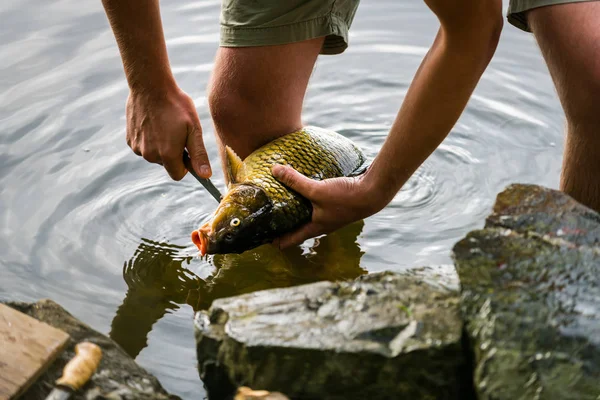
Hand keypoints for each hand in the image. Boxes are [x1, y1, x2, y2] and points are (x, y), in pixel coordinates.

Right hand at [126, 86, 211, 179]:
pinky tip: (153, 123)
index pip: (178, 174)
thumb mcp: (194, 129)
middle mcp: (150, 155)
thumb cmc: (176, 105)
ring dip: (160, 146)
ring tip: (164, 125)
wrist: (150, 86)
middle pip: (166, 164)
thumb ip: (199, 154)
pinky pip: (143, 147)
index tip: (187, 149)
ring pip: (154, 155)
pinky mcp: (130, 140)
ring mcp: (137, 148)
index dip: (185, 164)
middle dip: (173, 153)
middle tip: (176, 131)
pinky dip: (149, 139)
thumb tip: (205, 176)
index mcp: (167, 155)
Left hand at [272, 164, 387, 248]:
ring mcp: (327, 215)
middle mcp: (320, 224)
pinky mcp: (334, 204)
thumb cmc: (346, 198)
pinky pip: (314, 203)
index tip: (259, 235)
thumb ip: (296, 181)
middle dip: (280, 223)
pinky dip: (304, 199)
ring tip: (277, 200)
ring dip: (292, 209)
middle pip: (294, 228)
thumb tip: (274, 170)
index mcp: (313, 228)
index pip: (288, 241)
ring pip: (305, 215)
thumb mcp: (317, 190)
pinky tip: (300, 187)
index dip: (273, 240)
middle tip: (263, 215)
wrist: (373, 193)